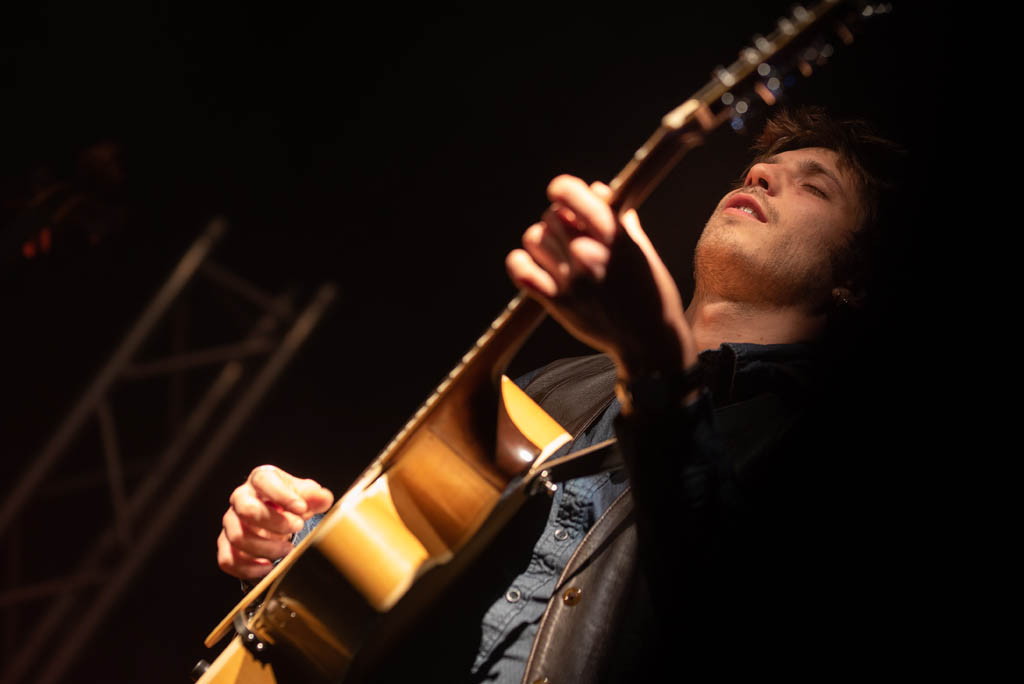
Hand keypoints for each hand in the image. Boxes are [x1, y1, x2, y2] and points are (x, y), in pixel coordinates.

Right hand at [216, 465, 333, 580]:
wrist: (277, 516)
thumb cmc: (289, 501)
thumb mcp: (304, 494)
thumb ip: (314, 495)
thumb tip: (324, 499)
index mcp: (260, 479)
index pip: (264, 481)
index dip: (282, 495)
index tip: (301, 508)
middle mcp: (240, 498)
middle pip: (247, 510)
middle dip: (274, 522)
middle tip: (297, 527)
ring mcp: (231, 521)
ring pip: (238, 537)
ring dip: (265, 548)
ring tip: (287, 550)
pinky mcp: (226, 543)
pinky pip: (228, 559)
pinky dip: (247, 568)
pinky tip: (268, 568)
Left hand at [505, 175, 696, 378]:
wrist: (648, 341)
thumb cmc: (651, 294)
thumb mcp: (643, 251)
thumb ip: (619, 219)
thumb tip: (597, 191)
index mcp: (615, 238)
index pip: (571, 194)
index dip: (561, 189)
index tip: (560, 192)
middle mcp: (590, 256)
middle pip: (551, 215)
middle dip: (559, 219)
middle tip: (570, 233)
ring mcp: (571, 280)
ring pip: (533, 238)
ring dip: (541, 240)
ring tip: (555, 251)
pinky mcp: (557, 302)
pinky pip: (520, 268)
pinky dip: (521, 262)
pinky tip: (534, 265)